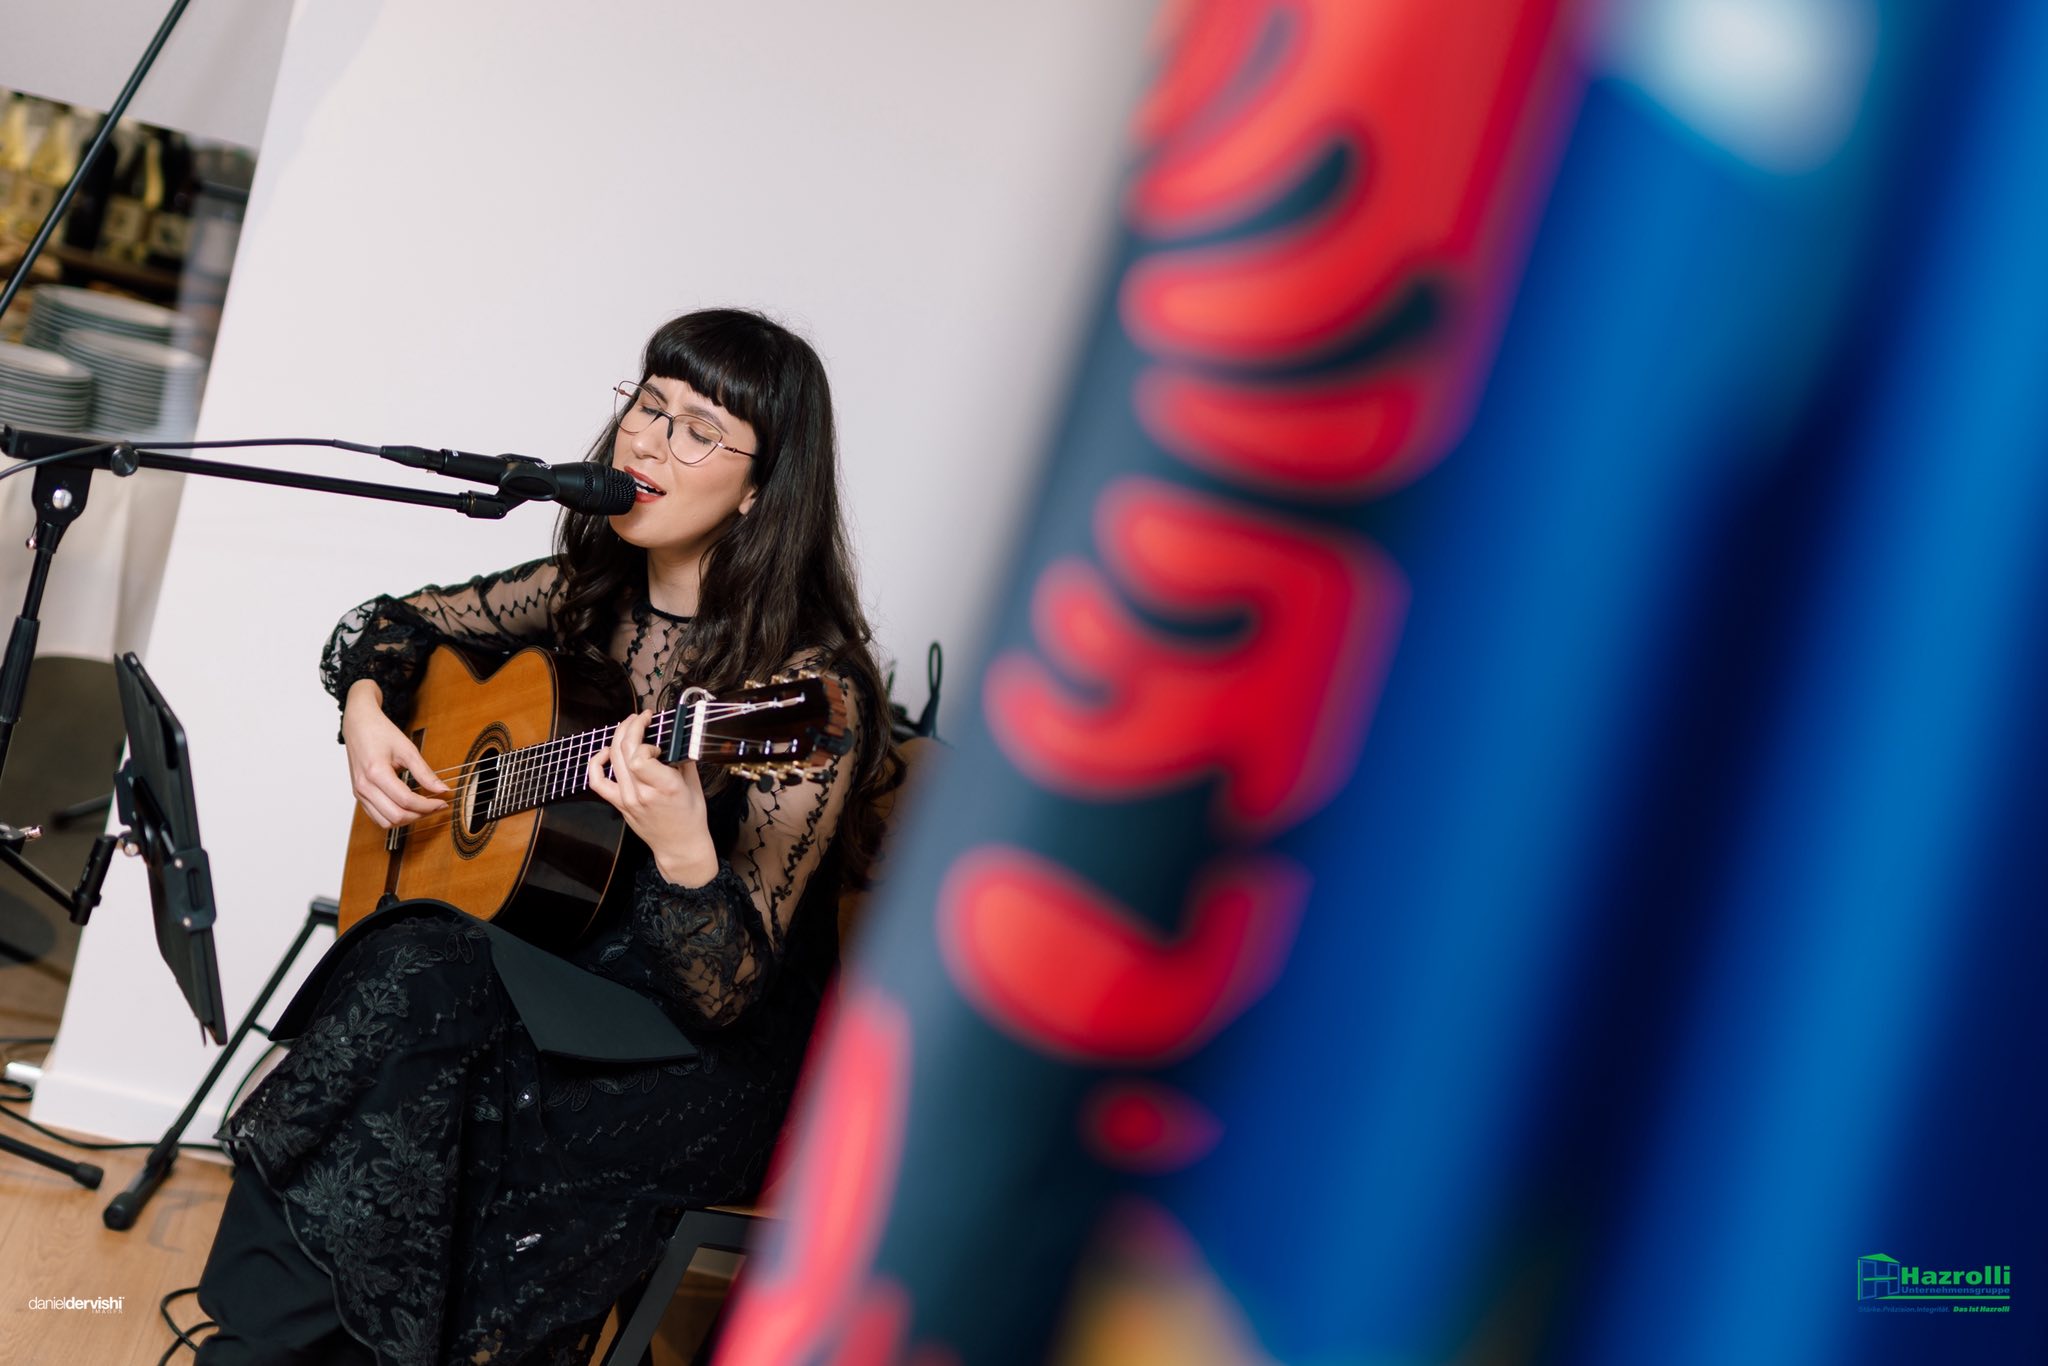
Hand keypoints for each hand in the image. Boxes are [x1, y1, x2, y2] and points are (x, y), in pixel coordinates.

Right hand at [342, 680, 449, 828]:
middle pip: (396, 816)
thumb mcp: (407, 749)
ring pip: (386, 822)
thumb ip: (425, 772)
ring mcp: (359, 793)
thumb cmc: (380, 732)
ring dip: (407, 819)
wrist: (358, 725)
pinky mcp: (359, 795)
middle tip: (436, 805)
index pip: (406, 801)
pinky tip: (408, 807)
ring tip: (423, 807)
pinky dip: (394, 817)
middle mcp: (364, 787)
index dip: (428, 805)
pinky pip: (377, 817)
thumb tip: (442, 789)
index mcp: (375, 773)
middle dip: (420, 814)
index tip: (443, 801)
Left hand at [588, 710, 719, 885]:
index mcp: (664, 787)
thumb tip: (675, 736)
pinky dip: (597, 763)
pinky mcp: (619, 804)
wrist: (679, 846)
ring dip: (619, 737)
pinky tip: (606, 752)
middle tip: (642, 717)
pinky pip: (598, 781)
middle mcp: (641, 793)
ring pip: (612, 759)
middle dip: (631, 727)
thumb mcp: (694, 784)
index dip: (645, 741)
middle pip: (624, 751)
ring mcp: (627, 799)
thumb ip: (683, 759)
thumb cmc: (690, 818)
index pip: (639, 756)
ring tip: (629, 726)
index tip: (658, 741)